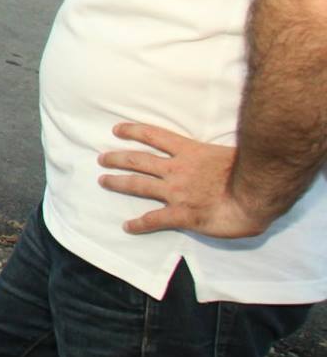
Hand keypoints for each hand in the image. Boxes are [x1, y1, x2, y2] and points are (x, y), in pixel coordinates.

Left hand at [97, 122, 272, 238]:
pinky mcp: (183, 214)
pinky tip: (127, 226)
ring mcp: (177, 192)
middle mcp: (177, 170)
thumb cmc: (250, 172)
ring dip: (119, 182)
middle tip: (101, 158)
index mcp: (190, 152)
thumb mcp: (229, 152)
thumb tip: (215, 153)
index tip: (117, 130)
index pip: (155, 136)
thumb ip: (214, 153)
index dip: (134, 131)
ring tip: (103, 181)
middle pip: (139, 160)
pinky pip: (155, 219)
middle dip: (117, 158)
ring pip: (139, 184)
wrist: (256, 194)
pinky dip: (139, 224)